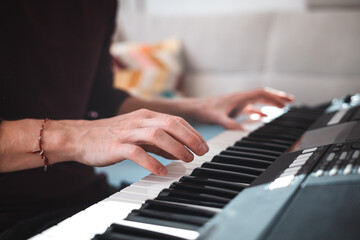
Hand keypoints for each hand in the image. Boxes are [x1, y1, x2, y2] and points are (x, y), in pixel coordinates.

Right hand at [66, 109, 208, 174]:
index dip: (192, 132)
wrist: (79, 137)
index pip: (175, 120)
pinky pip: (137, 153)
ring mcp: (128, 132)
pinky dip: (152, 162)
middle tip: (202, 151)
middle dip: (190, 137)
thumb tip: (179, 151)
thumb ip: (158, 141)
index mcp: (146, 116)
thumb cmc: (111, 136)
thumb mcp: (137, 133)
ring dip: (175, 148)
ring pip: (157, 135)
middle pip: (171, 124)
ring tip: (187, 159)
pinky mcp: (117, 146)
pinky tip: (162, 171)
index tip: (203, 144)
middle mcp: (139, 121)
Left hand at [191, 88, 293, 129]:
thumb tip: (241, 130)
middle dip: (277, 97)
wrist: (194, 109)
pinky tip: (263, 117)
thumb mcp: (216, 117)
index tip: (286, 102)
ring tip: (282, 107)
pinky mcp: (233, 109)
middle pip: (262, 95)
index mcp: (238, 98)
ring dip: (269, 103)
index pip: (261, 94)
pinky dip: (259, 111)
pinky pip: (250, 108)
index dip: (274, 97)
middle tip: (291, 101)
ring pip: (257, 101)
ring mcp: (237, 103)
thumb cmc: (204, 110)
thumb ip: (228, 123)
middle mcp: (240, 99)